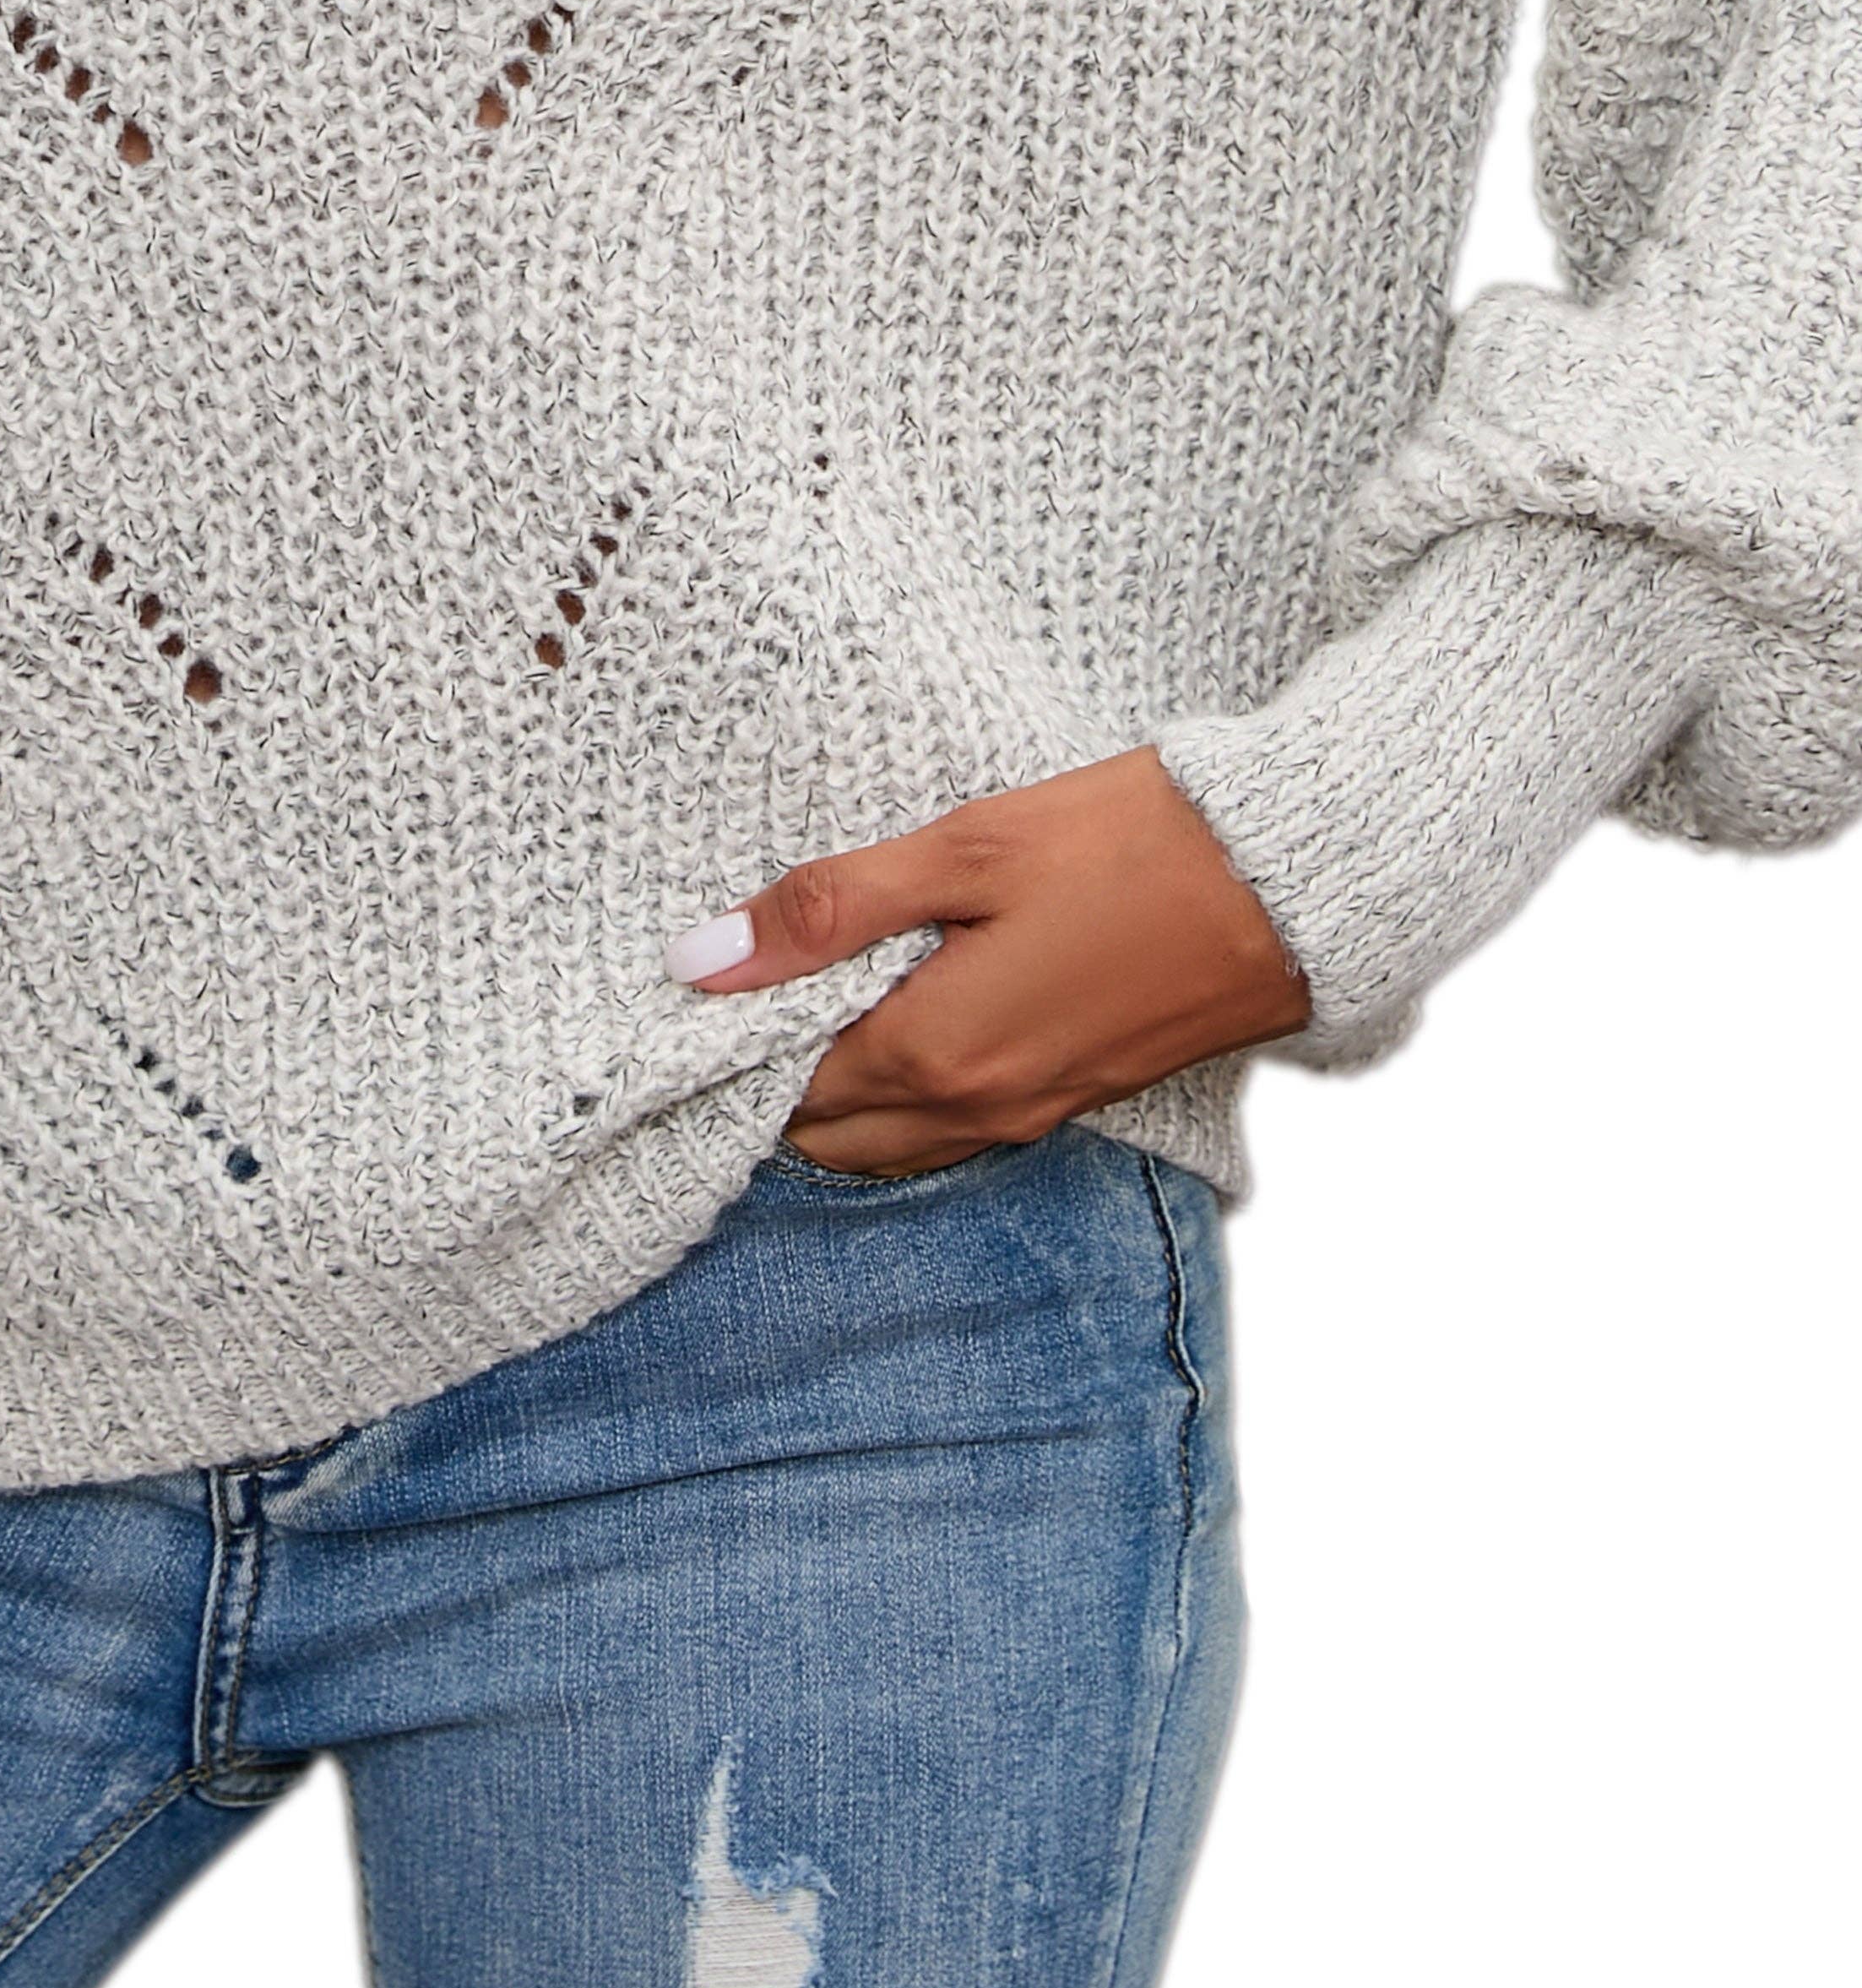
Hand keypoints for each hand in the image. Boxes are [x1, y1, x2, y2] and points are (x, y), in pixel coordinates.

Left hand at [665, 746, 1312, 1175]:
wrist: (1289, 880)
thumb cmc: (1129, 846)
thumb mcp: (965, 850)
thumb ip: (831, 908)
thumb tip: (700, 963)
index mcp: (935, 1054)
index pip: (785, 1089)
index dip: (730, 1044)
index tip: (697, 991)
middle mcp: (979, 1109)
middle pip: (829, 1137)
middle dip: (773, 1086)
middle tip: (743, 999)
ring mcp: (1035, 1113)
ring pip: (893, 1142)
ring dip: (840, 1095)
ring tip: (810, 1002)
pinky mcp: (1077, 1096)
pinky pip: (956, 1128)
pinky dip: (905, 1096)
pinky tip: (899, 1015)